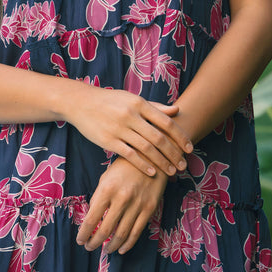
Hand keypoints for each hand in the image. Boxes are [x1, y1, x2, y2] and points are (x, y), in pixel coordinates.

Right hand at [66, 85, 191, 177]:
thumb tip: (176, 111)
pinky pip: (130, 155)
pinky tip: (153, 173)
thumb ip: (154, 107)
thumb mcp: (132, 99)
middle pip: (159, 138)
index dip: (180, 137)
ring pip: (146, 149)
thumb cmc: (111, 101)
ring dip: (162, 162)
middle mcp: (131, 115)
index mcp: (139, 104)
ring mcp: (119, 129)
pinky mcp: (108, 141)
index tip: (190, 148)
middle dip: (174, 154)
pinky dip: (143, 165)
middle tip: (183, 165)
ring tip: (172, 171)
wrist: (81, 103)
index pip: (166, 122)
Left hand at [77, 158, 167, 254]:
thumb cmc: (124, 167)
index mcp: (107, 190)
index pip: (91, 219)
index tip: (80, 240)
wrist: (152, 157)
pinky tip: (121, 248)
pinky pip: (137, 232)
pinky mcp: (149, 208)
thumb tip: (91, 217)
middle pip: (105, 230)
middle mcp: (121, 199)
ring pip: (121, 234)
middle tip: (89, 247)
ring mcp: (137, 204)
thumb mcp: (106, 177)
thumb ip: (98, 197)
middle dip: (94, 242)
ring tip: (105, 250)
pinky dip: (128, 244)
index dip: (84, 234)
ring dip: (111, 246)